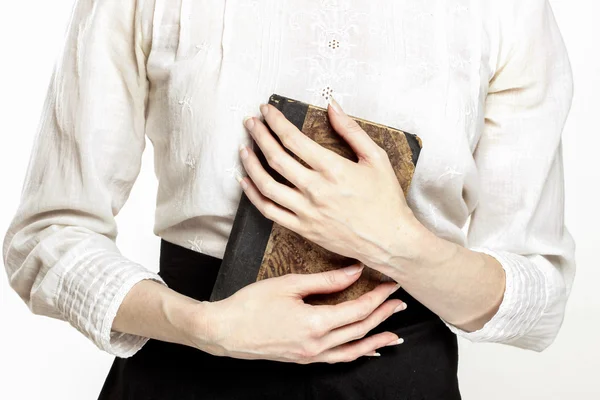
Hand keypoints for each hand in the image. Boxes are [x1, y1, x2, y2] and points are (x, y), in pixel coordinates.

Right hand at [191, 263, 406, 363]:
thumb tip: (354, 271)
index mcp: (316, 324)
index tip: (391, 285)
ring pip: (353, 349)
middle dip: (383, 315)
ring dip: (376, 339)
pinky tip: (366, 351)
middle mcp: (318, 344)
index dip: (378, 297)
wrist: (224, 331)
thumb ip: (326, 280)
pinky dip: (356, 354)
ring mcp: (311, 355)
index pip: (358, 310)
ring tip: (395, 333)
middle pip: (360, 329)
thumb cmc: (251, 304)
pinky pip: (338, 359)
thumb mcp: (289, 284)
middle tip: (400, 302)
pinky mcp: (303, 359)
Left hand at [237, 96, 425, 273]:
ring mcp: (307, 211)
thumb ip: (351, 130)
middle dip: (259, 136)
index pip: (293, 139)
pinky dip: (254, 195)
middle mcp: (316, 190)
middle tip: (250, 122)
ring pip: (267, 185)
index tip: (267, 110)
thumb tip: (332, 105)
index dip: (276, 122)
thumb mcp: (376, 158)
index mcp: (333, 169)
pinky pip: (269, 211)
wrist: (388, 240)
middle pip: (276, 158)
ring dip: (251, 164)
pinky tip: (246, 181)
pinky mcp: (303, 229)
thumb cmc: (385, 199)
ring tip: (244, 148)